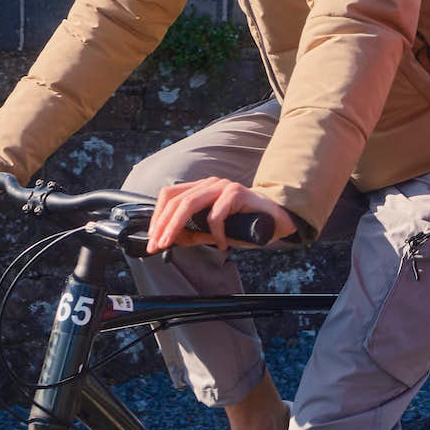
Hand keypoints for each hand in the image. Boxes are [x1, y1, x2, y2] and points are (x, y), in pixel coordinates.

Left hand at [148, 176, 298, 251]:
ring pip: (189, 204)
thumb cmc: (247, 224)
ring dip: (175, 226)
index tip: (152, 238)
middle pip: (175, 200)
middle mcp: (210, 184)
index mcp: (202, 189)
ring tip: (171, 244)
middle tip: (156, 245)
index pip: (170, 196)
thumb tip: (172, 239)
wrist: (277, 220)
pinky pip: (216, 215)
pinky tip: (222, 244)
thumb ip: (195, 233)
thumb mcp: (214, 232)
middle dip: (161, 225)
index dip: (157, 216)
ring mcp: (223, 186)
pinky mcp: (237, 192)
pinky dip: (215, 233)